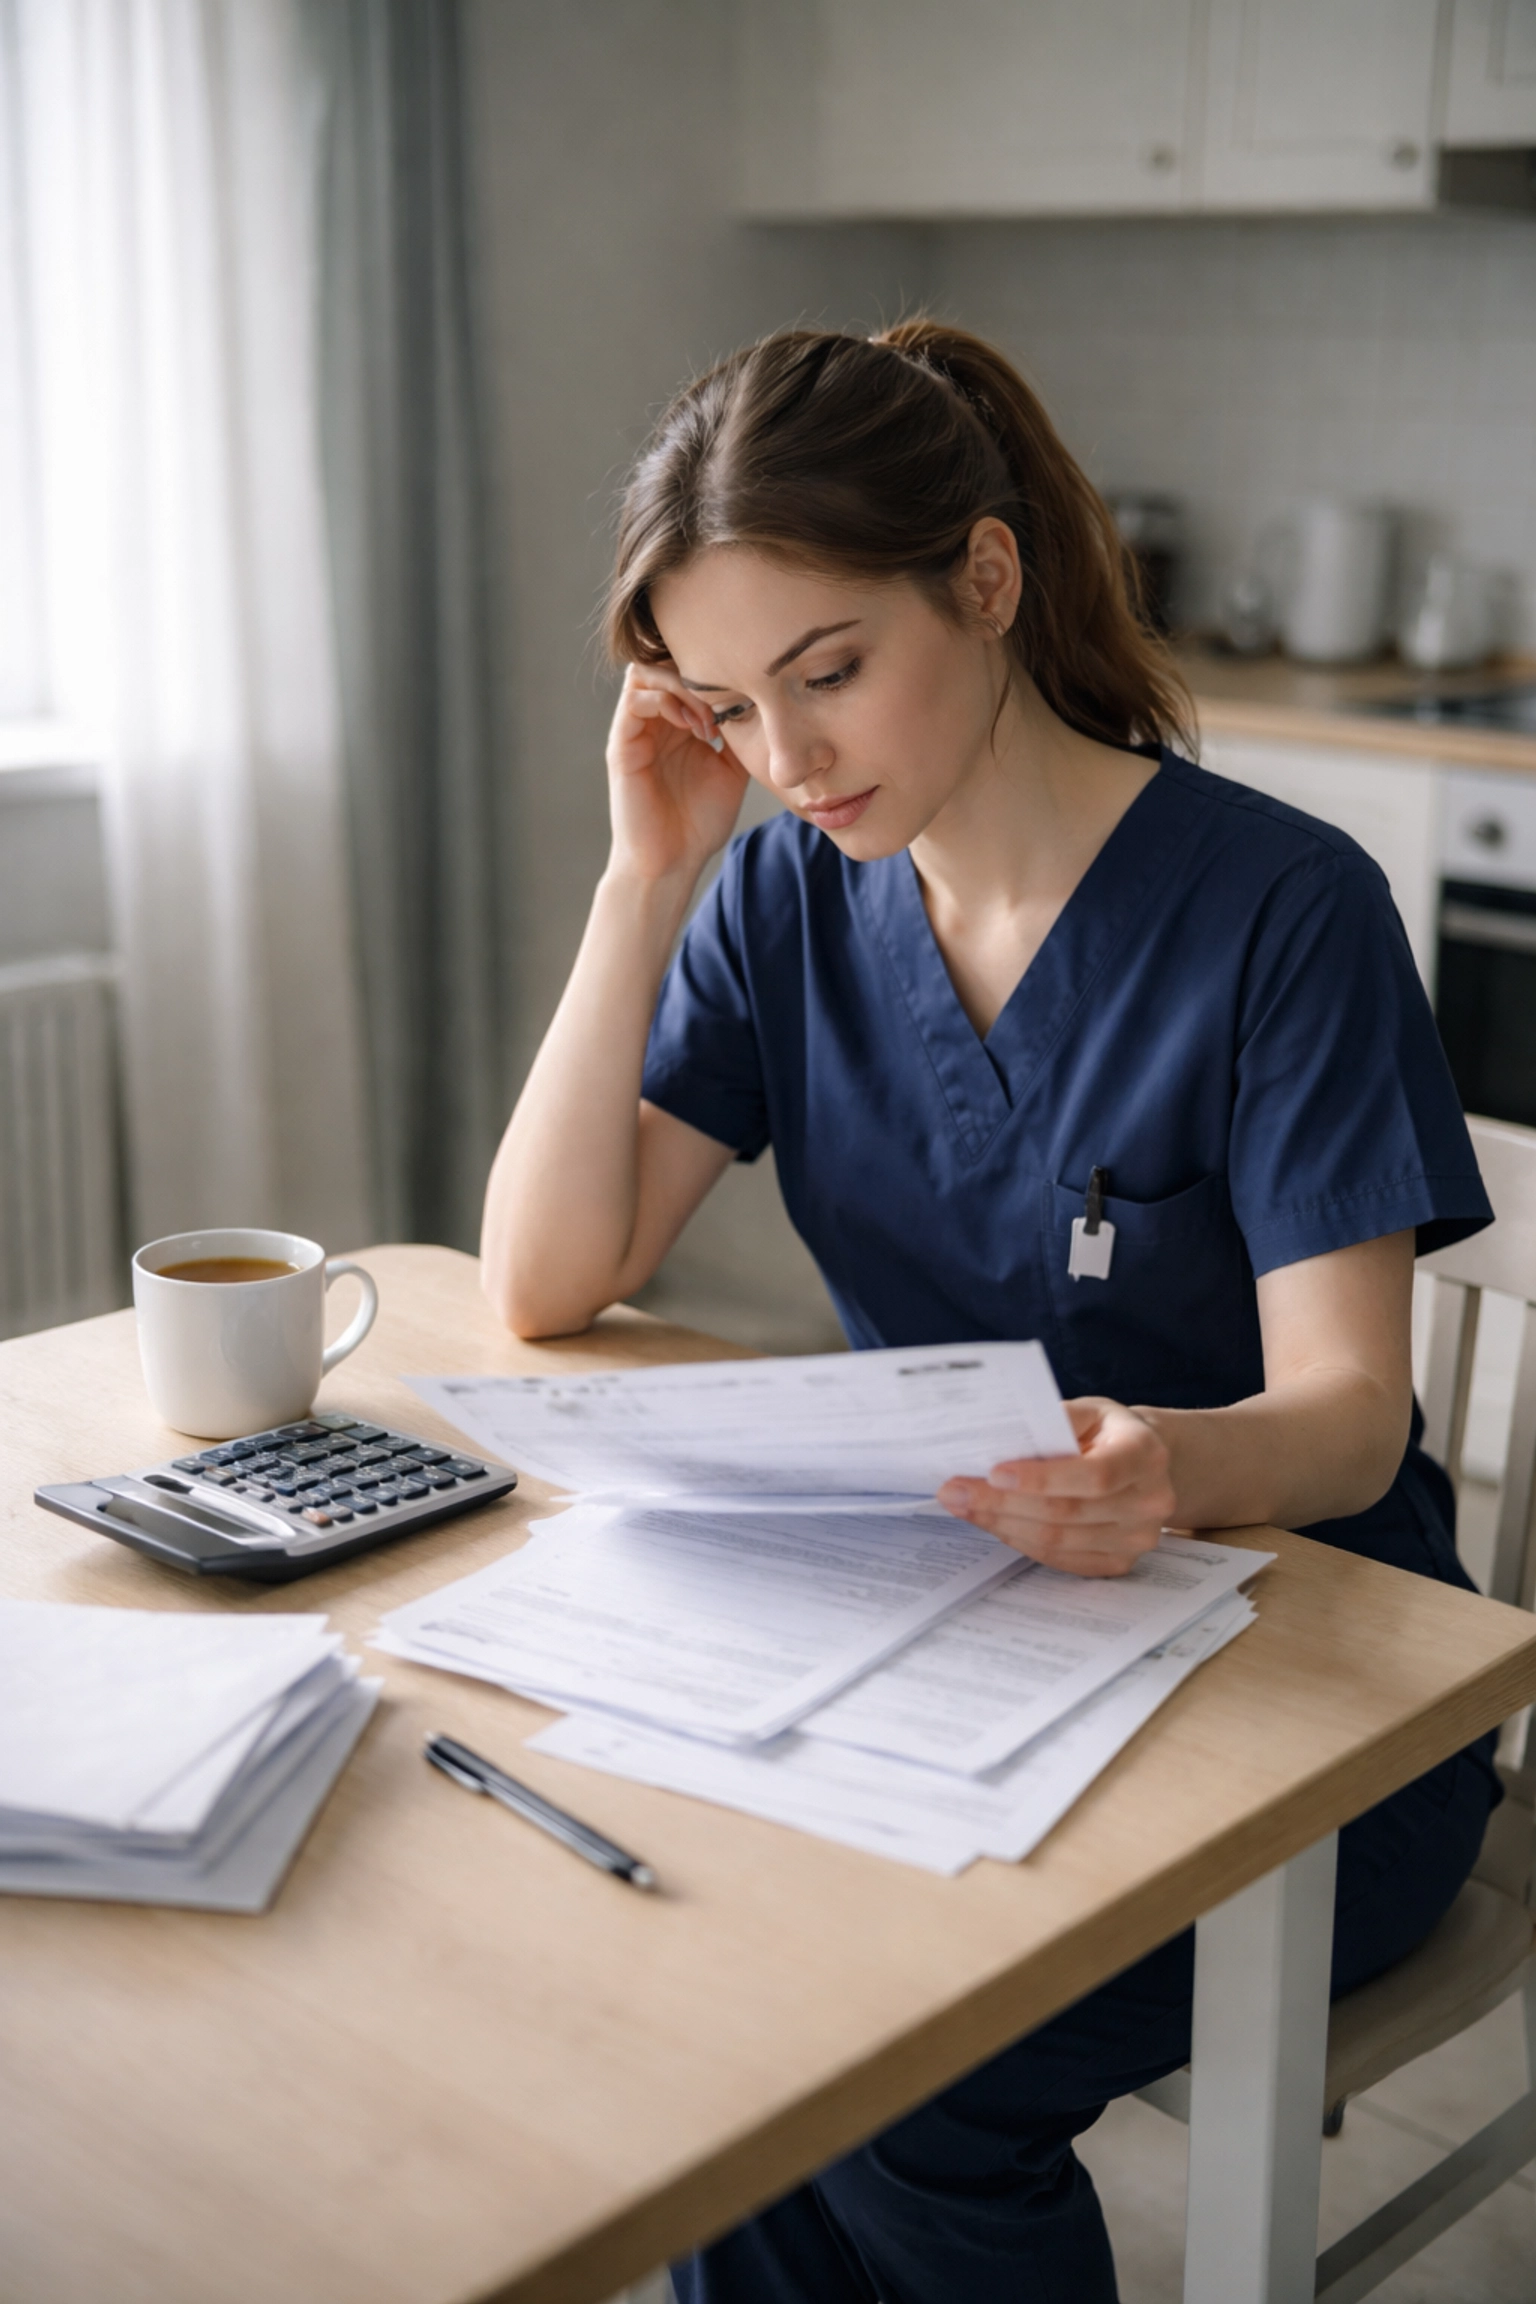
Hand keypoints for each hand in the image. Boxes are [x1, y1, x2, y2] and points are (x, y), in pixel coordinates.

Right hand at [605, 662, 749, 885]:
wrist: (672, 863)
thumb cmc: (699, 824)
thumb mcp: (731, 771)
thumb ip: (737, 734)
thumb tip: (760, 701)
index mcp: (677, 724)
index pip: (685, 671)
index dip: (713, 673)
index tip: (743, 697)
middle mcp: (653, 721)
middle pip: (663, 662)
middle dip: (697, 674)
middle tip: (725, 705)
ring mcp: (635, 731)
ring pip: (645, 672)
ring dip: (681, 686)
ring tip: (707, 721)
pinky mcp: (621, 746)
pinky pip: (633, 701)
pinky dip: (664, 702)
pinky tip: (692, 728)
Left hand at [936, 1398, 1173, 1577]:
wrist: (1144, 1464)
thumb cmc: (1108, 1433)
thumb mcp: (1089, 1411)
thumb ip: (1054, 1422)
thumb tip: (999, 1438)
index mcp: (1145, 1455)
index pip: (1094, 1475)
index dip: (1041, 1479)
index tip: (993, 1473)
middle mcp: (1150, 1501)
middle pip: (1067, 1513)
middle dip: (1002, 1502)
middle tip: (955, 1490)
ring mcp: (1137, 1539)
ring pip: (1057, 1541)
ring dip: (1002, 1524)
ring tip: (964, 1506)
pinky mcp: (1119, 1563)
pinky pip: (1060, 1559)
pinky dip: (1020, 1541)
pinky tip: (992, 1522)